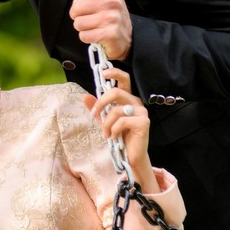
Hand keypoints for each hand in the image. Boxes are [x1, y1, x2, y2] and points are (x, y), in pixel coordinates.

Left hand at [56, 0, 132, 59]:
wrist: (125, 37)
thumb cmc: (107, 13)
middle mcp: (113, 1)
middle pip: (77, 6)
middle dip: (78, 14)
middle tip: (90, 16)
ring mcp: (113, 18)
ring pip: (78, 23)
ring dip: (82, 27)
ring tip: (94, 26)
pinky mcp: (111, 34)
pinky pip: (84, 36)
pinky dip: (87, 37)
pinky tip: (96, 35)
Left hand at [82, 68, 153, 183]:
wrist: (130, 156)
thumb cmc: (119, 137)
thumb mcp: (104, 121)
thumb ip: (97, 109)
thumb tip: (85, 96)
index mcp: (128, 99)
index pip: (124, 80)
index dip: (115, 73)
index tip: (103, 73)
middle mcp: (136, 103)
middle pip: (117, 92)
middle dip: (101, 103)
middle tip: (95, 114)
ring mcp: (142, 112)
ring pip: (116, 110)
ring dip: (106, 124)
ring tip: (107, 134)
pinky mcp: (143, 122)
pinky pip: (122, 121)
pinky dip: (114, 130)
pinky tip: (115, 137)